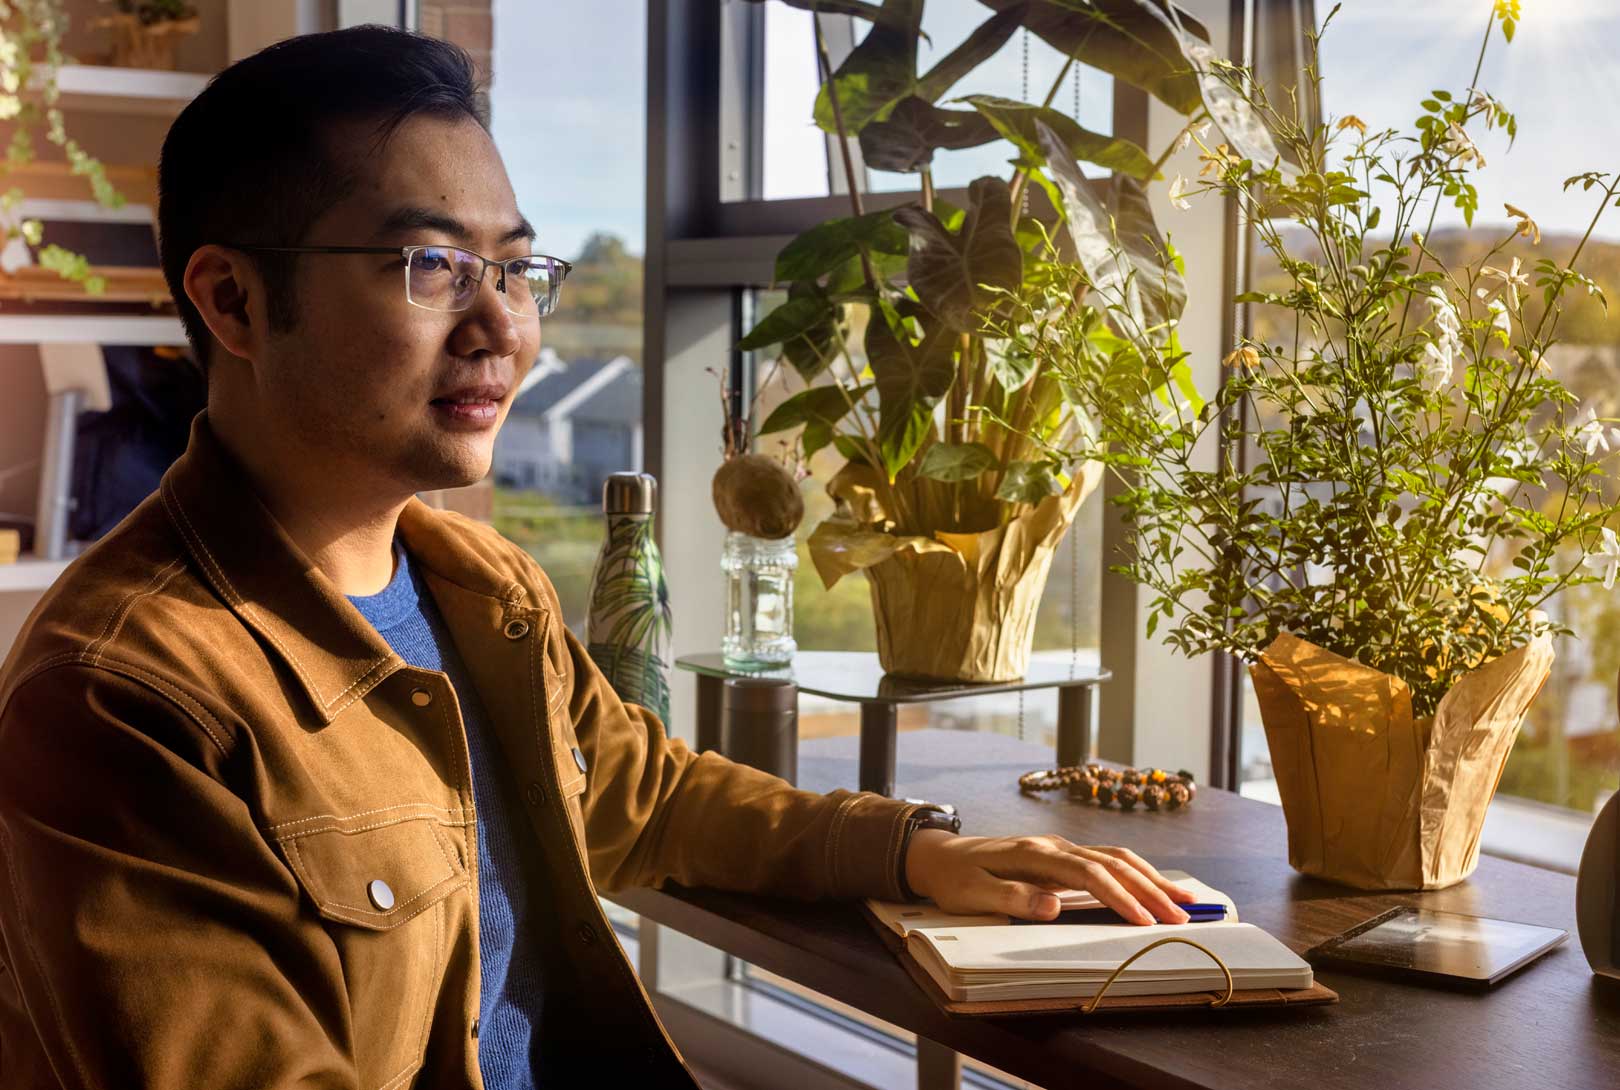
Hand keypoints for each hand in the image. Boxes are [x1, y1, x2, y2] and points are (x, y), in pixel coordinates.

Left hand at [902, 830, 1197, 924]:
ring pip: (1116, 857)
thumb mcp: (972, 893)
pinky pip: (1106, 860)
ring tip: (1185, 900)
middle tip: (1184, 916)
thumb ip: (1012, 898)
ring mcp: (1058, 849)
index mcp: (1035, 855)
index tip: (1146, 921)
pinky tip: (1152, 886)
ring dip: (1151, 878)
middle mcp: (1053, 846)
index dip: (1121, 897)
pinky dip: (1135, 873)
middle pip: (1114, 862)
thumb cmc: (953, 878)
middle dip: (1151, 889)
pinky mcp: (1060, 856)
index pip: (1090, 874)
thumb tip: (1055, 906)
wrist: (936, 855)